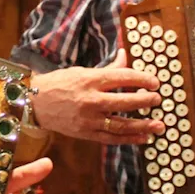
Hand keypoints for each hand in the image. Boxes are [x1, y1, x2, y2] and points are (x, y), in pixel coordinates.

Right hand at [30, 50, 163, 144]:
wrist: (35, 103)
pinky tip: (143, 138)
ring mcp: (88, 119)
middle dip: (146, 101)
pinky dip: (129, 139)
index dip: (142, 80)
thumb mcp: (82, 71)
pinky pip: (111, 138)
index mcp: (90, 80)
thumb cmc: (59, 83)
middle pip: (125, 102)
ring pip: (121, 124)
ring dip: (143, 125)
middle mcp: (91, 100)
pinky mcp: (85, 133)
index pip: (123, 77)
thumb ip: (108, 68)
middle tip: (158, 100)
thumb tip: (126, 55)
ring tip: (159, 125)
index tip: (155, 82)